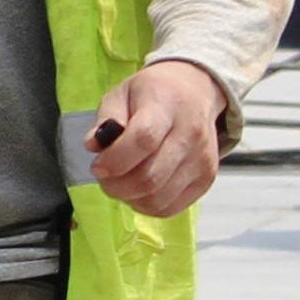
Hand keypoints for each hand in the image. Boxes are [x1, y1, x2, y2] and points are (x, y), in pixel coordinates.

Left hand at [83, 58, 229, 220]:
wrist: (196, 92)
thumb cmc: (153, 93)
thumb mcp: (122, 92)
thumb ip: (106, 118)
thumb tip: (93, 145)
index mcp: (166, 106)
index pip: (143, 139)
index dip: (115, 159)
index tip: (97, 165)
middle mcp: (190, 134)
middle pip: (150, 176)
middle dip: (116, 185)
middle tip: (104, 178)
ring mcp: (202, 159)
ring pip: (158, 197)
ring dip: (129, 198)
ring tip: (119, 184)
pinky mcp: (206, 179)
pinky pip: (171, 207)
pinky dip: (147, 206)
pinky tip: (137, 192)